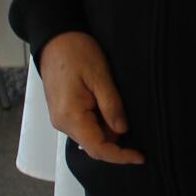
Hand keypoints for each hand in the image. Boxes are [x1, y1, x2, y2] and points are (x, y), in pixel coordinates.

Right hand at [37, 31, 143, 164]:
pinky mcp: (63, 112)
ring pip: (90, 136)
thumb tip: (122, 131)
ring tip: (122, 110)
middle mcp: (62, 123)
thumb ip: (111, 106)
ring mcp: (61, 118)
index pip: (98, 148)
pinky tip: (110, 108)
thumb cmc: (76, 53)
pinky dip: (100, 123)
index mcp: (71, 116)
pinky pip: (85, 126)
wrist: (54, 39)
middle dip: (117, 143)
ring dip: (109, 131)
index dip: (120, 156)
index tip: (140, 156)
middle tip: (137, 127)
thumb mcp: (100, 76)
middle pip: (94, 146)